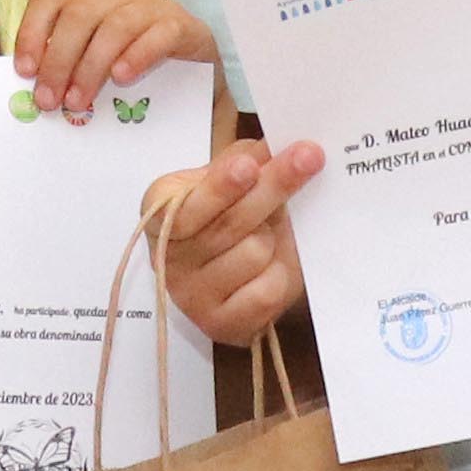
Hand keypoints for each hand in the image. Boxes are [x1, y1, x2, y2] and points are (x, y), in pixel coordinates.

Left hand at [15, 0, 209, 115]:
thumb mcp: (96, 50)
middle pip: (80, 14)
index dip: (33, 32)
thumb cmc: (138, 55)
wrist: (197, 62)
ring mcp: (153, 4)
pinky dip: (136, 56)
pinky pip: (157, 36)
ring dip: (90, 68)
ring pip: (114, 27)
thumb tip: (32, 83)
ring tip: (78, 101)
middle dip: (58, 60)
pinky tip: (122, 78)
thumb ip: (67, 56)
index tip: (24, 70)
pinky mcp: (182, 25)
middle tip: (49, 99)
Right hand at [147, 137, 321, 344]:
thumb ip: (249, 159)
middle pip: (229, 224)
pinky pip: (265, 291)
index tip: (249, 166)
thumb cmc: (229, 211)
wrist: (234, 270)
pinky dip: (279, 274)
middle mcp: (168, 256)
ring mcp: (191, 296)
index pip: (188, 204)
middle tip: (310, 157)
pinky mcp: (219, 324)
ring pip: (253, 254)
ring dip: (274, 239)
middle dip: (273, 188)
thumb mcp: (232, 175)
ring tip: (268, 235)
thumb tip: (276, 146)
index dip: (219, 187)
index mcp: (161, 211)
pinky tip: (272, 266)